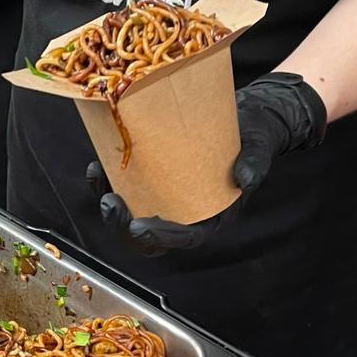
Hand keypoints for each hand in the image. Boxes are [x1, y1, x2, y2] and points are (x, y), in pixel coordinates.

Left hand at [90, 72, 327, 252]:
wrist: (246, 119)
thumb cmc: (254, 139)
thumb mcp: (259, 149)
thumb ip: (254, 165)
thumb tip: (245, 180)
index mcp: (212, 215)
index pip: (184, 237)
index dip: (160, 236)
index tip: (140, 227)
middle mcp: (186, 212)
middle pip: (150, 234)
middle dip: (124, 225)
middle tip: (110, 204)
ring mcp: (167, 197)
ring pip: (133, 213)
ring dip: (110, 205)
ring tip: (98, 179)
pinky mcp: (153, 179)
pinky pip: (127, 189)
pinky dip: (109, 181)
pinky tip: (98, 166)